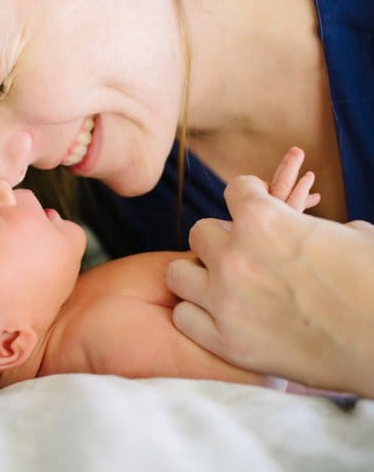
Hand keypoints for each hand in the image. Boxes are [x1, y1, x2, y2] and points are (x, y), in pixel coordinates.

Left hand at [167, 148, 373, 395]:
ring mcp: (225, 300)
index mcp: (266, 219)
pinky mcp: (225, 341)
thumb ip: (309, 225)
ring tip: (224, 286)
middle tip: (245, 257)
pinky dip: (200, 316)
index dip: (251, 197)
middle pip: (200, 232)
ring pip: (179, 273)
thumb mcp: (351, 236)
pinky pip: (184, 317)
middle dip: (222, 242)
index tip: (258, 209)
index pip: (235, 189)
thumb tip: (301, 226)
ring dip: (201, 277)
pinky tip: (222, 316)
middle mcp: (235, 255)